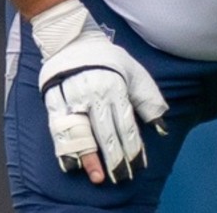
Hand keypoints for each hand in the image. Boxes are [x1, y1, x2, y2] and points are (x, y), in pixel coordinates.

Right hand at [33, 0, 168, 183]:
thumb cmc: (107, 57)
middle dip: (115, 158)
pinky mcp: (53, 101)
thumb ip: (148, 99)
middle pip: (105, 132)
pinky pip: (58, 128)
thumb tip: (162, 127)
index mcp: (114, 86)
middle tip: (121, 177)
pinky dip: (65, 147)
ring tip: (98, 176)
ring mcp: (72, 98)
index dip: (132, 146)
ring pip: (82, 133)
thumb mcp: (135, 71)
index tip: (137, 164)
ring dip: (90, 157)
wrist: (72, 39)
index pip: (125, 123)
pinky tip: (72, 163)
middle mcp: (93, 94)